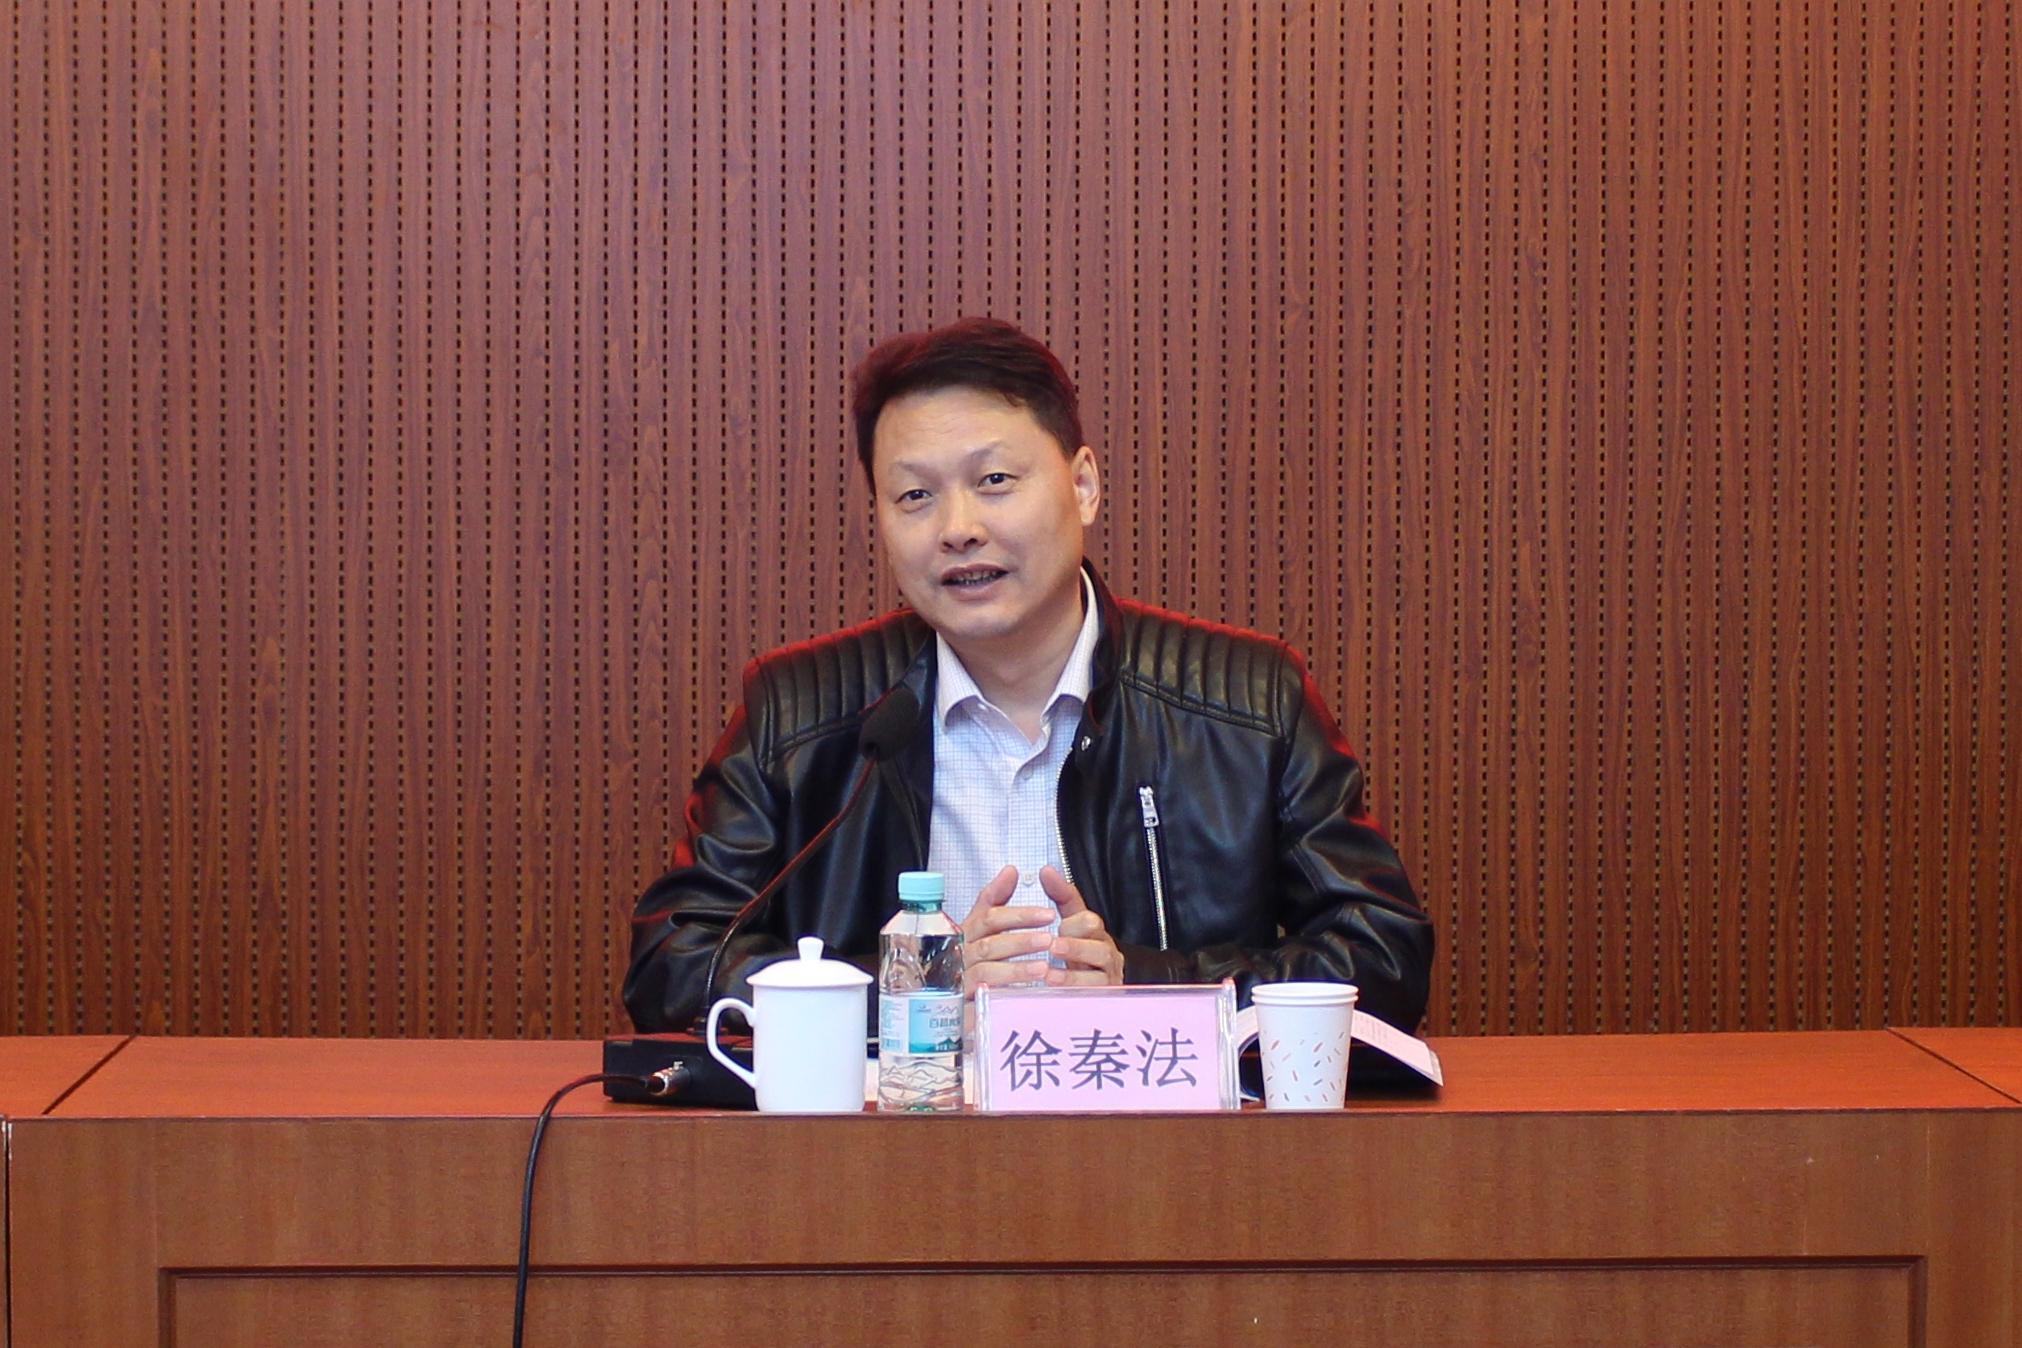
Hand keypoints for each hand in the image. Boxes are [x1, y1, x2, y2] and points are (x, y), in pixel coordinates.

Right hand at [959, 865, 1057, 996]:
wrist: (947, 1008)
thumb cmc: (972, 964)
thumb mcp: (984, 929)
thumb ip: (995, 900)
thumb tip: (1010, 871)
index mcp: (967, 933)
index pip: (989, 917)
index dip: (1019, 914)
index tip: (1047, 914)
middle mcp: (961, 954)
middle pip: (990, 942)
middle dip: (1022, 938)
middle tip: (1049, 939)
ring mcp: (959, 979)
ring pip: (987, 968)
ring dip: (1017, 966)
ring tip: (1044, 966)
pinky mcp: (961, 1002)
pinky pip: (983, 993)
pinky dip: (1006, 987)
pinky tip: (1025, 990)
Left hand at [1037, 866, 1124, 986]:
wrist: (1099, 980)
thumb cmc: (1081, 947)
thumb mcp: (1071, 918)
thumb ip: (1060, 895)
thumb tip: (1046, 871)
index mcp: (1096, 932)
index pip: (1090, 923)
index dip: (1074, 924)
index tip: (1060, 926)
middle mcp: (1106, 954)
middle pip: (1099, 948)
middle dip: (1076, 947)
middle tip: (1053, 946)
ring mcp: (1107, 978)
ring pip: (1097, 975)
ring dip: (1071, 974)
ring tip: (1048, 974)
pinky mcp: (1102, 998)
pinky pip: (1091, 997)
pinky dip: (1073, 995)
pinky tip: (1054, 993)